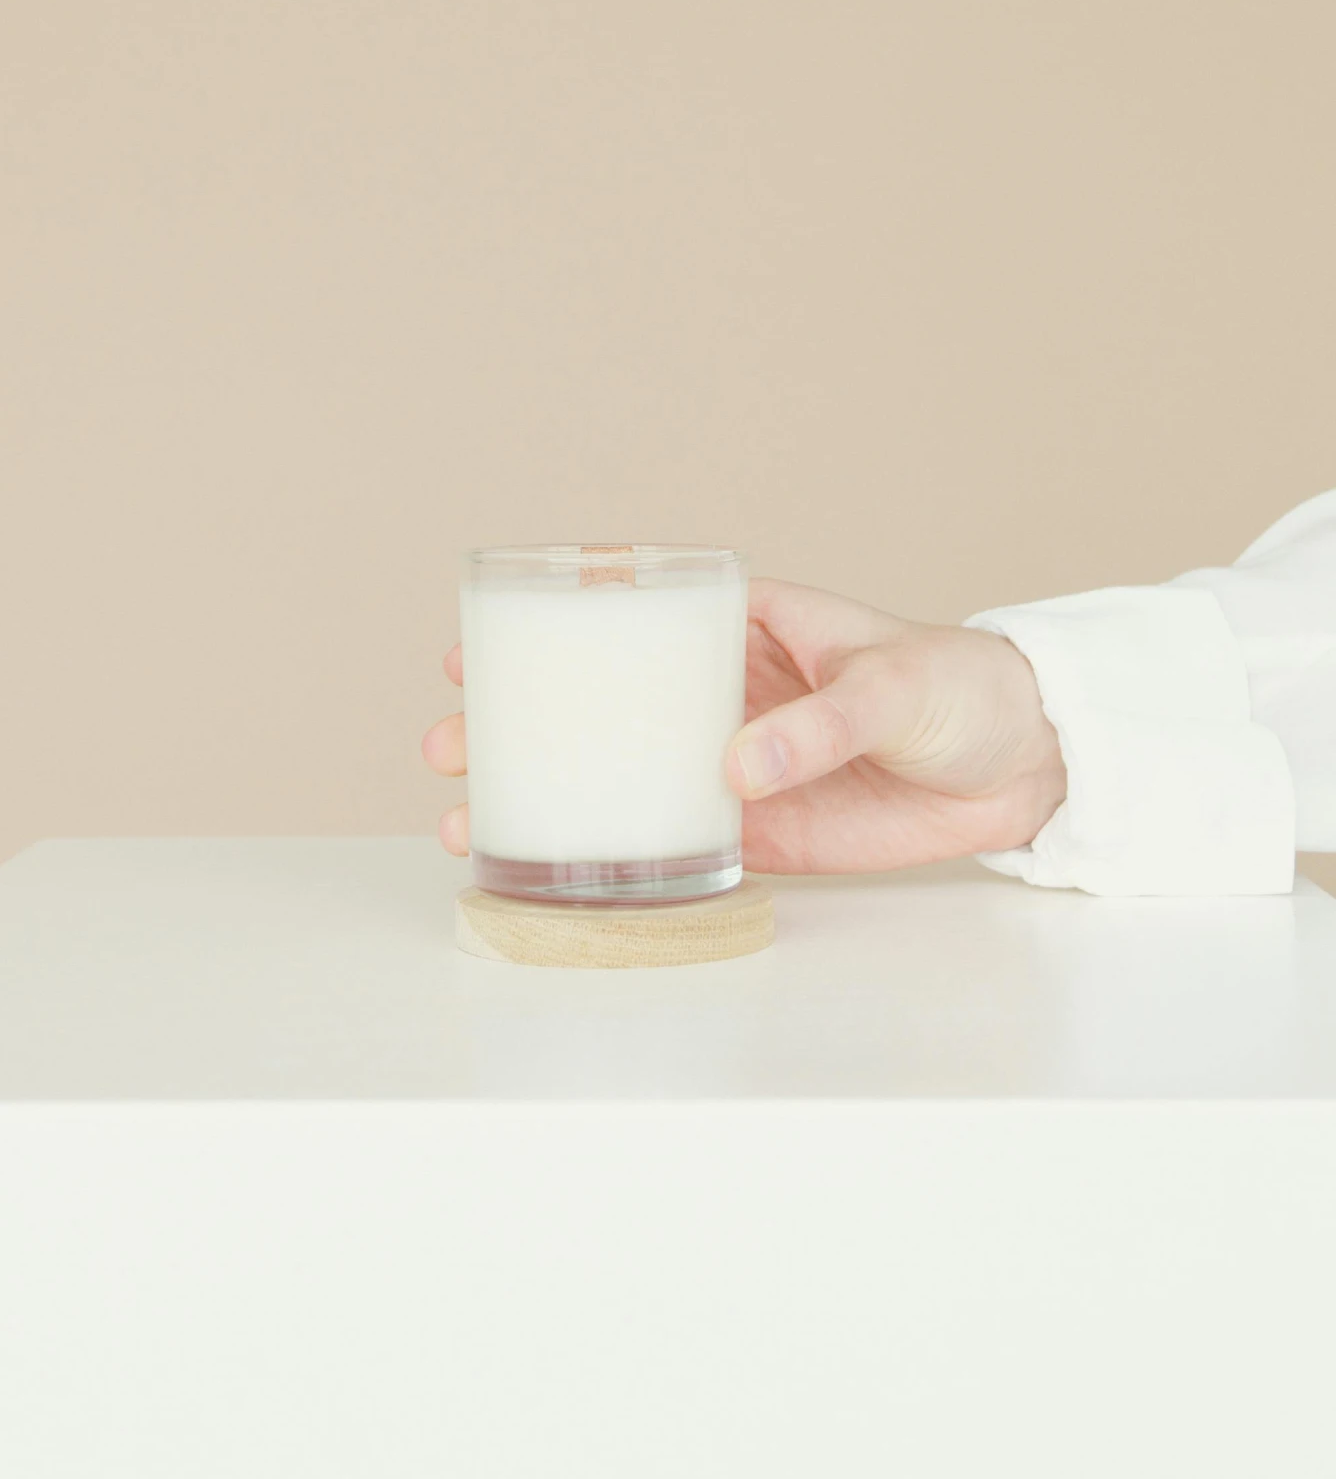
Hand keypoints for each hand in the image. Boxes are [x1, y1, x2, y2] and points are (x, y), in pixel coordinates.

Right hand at [420, 581, 1067, 870]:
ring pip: (623, 773)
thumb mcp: (892, 681)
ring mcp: (736, 762)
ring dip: (549, 789)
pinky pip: (675, 840)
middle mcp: (726, 692)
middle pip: (604, 700)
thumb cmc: (961, 685)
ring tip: (470, 812)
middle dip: (520, 718)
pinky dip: (617, 854)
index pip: (635, 612)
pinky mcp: (764, 829)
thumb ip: (820, 722)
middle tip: (450, 738)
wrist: (1028, 763)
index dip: (554, 622)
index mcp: (748, 625)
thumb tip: (739, 763)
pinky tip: (556, 866)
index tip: (482, 639)